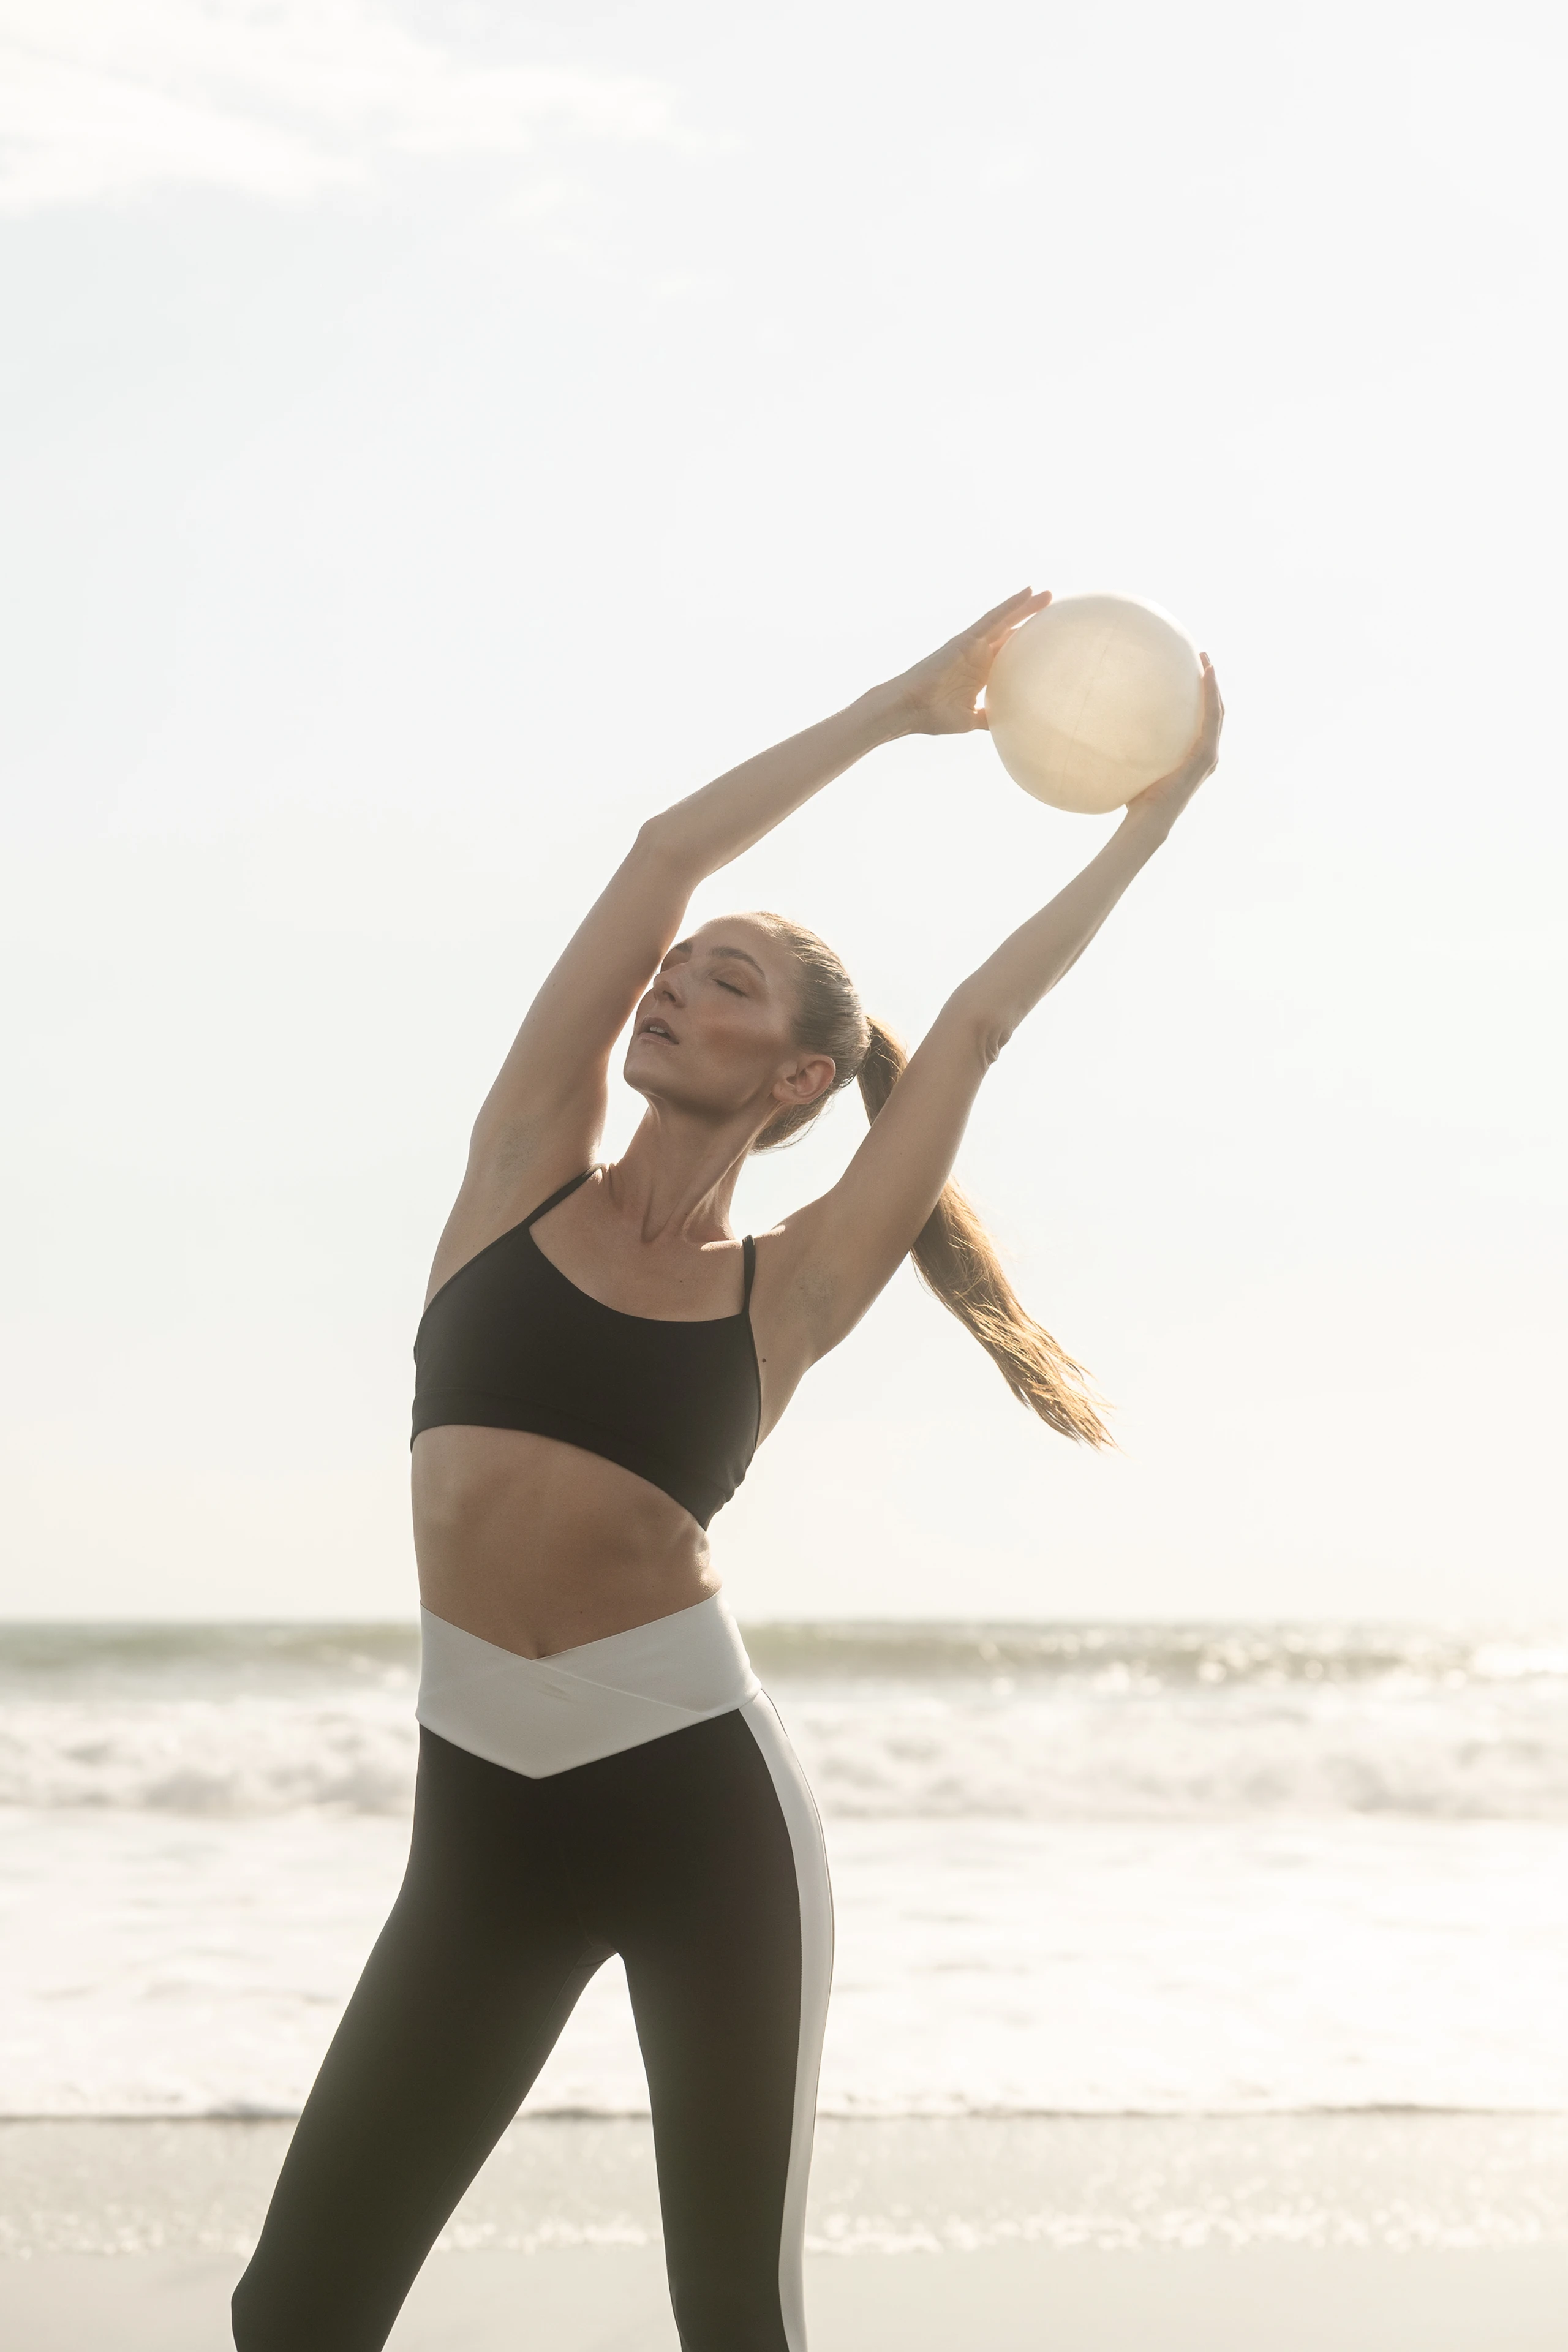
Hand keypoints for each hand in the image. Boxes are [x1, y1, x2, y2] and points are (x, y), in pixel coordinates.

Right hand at [885, 588, 1053, 735]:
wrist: (909, 709)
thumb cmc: (932, 716)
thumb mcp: (970, 720)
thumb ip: (988, 718)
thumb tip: (1009, 728)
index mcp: (981, 673)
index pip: (1011, 655)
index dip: (1029, 646)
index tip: (1051, 641)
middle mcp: (979, 655)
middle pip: (1010, 633)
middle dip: (1031, 621)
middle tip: (1055, 609)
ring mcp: (972, 645)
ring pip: (1004, 620)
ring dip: (1025, 606)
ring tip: (1046, 595)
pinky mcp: (966, 639)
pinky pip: (992, 619)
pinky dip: (1009, 606)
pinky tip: (1027, 593)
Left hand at [1124, 656, 1224, 831]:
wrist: (1146, 819)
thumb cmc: (1136, 799)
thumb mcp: (1136, 766)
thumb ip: (1131, 749)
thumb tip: (1106, 731)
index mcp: (1194, 757)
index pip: (1203, 721)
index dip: (1202, 697)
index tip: (1192, 674)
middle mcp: (1207, 755)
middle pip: (1215, 712)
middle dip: (1210, 685)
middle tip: (1202, 660)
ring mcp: (1209, 755)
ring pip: (1217, 711)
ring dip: (1213, 684)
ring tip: (1206, 660)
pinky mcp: (1205, 755)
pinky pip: (1211, 717)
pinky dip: (1211, 694)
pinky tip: (1205, 674)